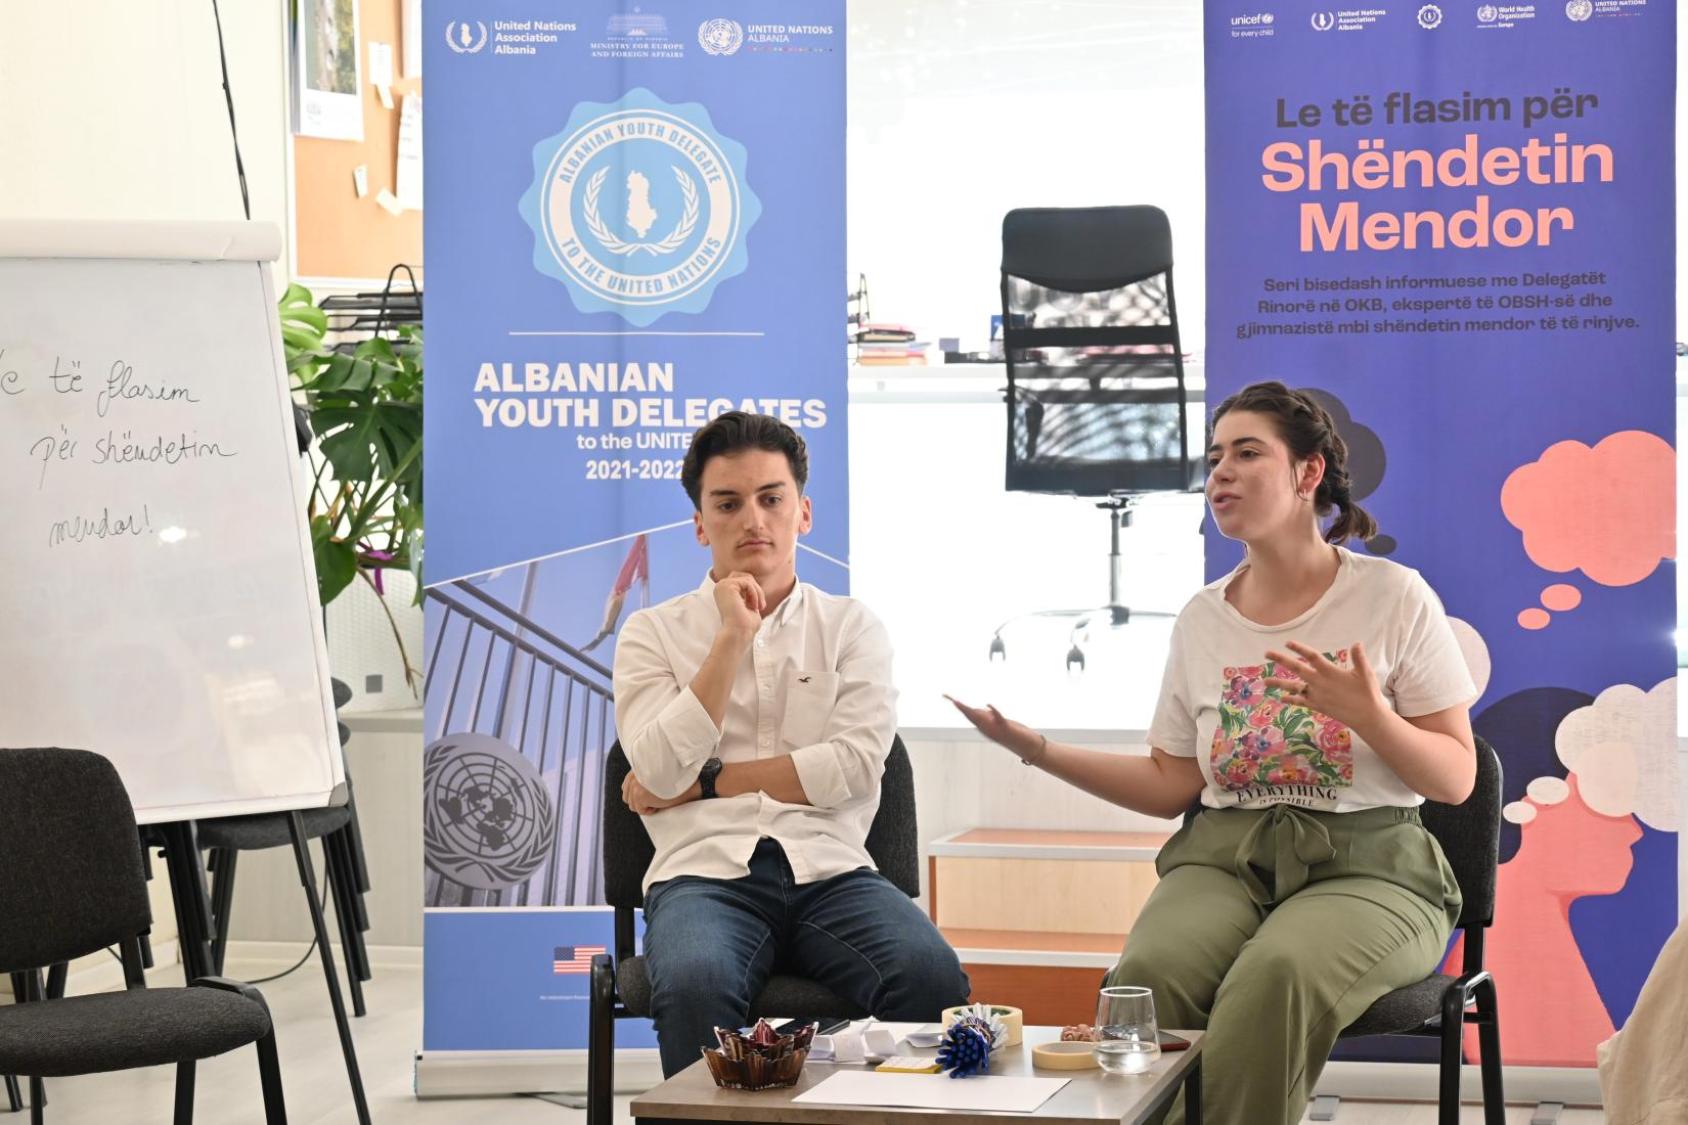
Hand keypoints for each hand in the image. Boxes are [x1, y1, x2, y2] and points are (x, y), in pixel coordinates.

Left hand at [621, 771, 697, 815]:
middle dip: (640, 802)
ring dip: (646, 806)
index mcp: (637, 769)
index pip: (625, 787)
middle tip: (656, 797)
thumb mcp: (657, 774)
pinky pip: (641, 810)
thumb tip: (635, 794)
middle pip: (627, 798)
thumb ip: (644, 778)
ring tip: (659, 798)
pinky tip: (660, 802)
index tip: (650, 796)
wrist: (688, 783)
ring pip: (633, 806)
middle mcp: (633, 776)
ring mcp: (635, 786)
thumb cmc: (677, 779)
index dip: (637, 795)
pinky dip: (651, 810)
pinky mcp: (639, 796)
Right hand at [713, 571, 764, 637]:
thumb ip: (750, 594)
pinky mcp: (727, 586)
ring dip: (757, 593)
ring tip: (757, 607)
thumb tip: (757, 587)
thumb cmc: (744, 625)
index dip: (753, 590)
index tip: (758, 606)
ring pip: (748, 578)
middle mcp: (720, 587)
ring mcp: (722, 585)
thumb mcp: (749, 605)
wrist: (738, 634)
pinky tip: (753, 606)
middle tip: (760, 606)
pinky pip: (747, 583)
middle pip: (745, 576)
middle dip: (756, 589)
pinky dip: (754, 594)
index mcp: (724, 592)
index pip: (742, 580)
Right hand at [945, 695, 1043, 760]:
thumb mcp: (1001, 724)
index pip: (971, 715)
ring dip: (971, 711)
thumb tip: (986, 710)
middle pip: (972, 717)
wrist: (1028, 747)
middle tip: (950, 698)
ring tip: (960, 703)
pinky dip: (994, 711)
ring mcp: (997, 729)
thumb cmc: (1016, 735)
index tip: (951, 699)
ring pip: (981, 719)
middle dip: (961, 708)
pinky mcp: (1007, 728)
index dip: (960, 707)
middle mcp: (989, 729)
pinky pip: (999, 718)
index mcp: (986, 727)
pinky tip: (989, 704)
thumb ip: (993, 717)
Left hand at [1263, 641, 1384, 730]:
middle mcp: (1320, 682)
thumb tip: (1356, 643)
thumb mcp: (1365, 673)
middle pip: (1296, 668)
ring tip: (1264, 681)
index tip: (1287, 643)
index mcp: (1330, 672)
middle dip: (1281, 660)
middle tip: (1266, 653)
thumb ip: (1359, 658)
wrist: (1367, 717)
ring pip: (1294, 687)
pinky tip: (1282, 698)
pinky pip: (1301, 702)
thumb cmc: (1367, 693)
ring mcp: (1317, 695)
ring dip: (1278, 683)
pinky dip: (1292, 699)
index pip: (1312, 656)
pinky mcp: (1317, 706)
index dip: (1300, 648)